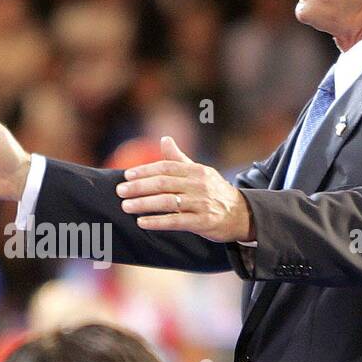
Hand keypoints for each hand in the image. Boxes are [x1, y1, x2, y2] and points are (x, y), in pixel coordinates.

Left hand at [116, 137, 254, 242]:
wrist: (241, 214)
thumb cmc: (214, 191)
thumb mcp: (199, 172)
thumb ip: (179, 158)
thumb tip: (164, 139)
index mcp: (196, 170)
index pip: (166, 167)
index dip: (145, 171)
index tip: (127, 175)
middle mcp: (199, 185)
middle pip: (164, 183)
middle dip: (139, 187)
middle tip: (120, 191)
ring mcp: (202, 203)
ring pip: (167, 202)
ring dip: (144, 204)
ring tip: (126, 206)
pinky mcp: (204, 222)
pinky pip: (176, 221)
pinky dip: (157, 222)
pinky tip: (142, 222)